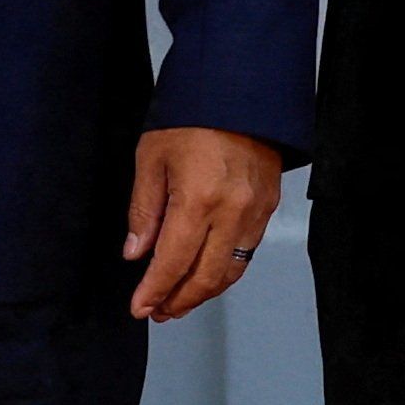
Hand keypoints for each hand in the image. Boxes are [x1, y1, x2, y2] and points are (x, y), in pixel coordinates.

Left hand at [125, 127, 285, 320]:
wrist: (241, 92)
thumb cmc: (191, 118)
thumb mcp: (152, 159)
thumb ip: (144, 211)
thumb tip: (136, 252)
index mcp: (199, 200)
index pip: (173, 262)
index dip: (154, 291)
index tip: (139, 308)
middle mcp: (232, 212)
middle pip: (206, 277)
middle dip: (179, 300)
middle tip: (158, 312)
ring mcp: (256, 212)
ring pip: (231, 270)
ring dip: (204, 292)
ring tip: (179, 301)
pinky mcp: (269, 206)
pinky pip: (246, 251)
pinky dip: (225, 270)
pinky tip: (207, 273)